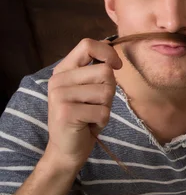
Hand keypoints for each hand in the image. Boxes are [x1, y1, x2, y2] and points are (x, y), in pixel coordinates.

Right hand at [45, 39, 121, 171]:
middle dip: (110, 91)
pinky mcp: (66, 113)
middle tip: (96, 104)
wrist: (66, 149)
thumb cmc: (83, 117)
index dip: (108, 53)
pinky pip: (103, 111)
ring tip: (91, 114)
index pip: (87, 45)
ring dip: (106, 107)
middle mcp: (58, 80)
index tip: (117, 66)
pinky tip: (89, 125)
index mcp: (63, 70)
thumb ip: (95, 69)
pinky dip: (103, 120)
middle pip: (105, 72)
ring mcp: (60, 96)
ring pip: (106, 92)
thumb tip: (110, 46)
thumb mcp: (89, 89)